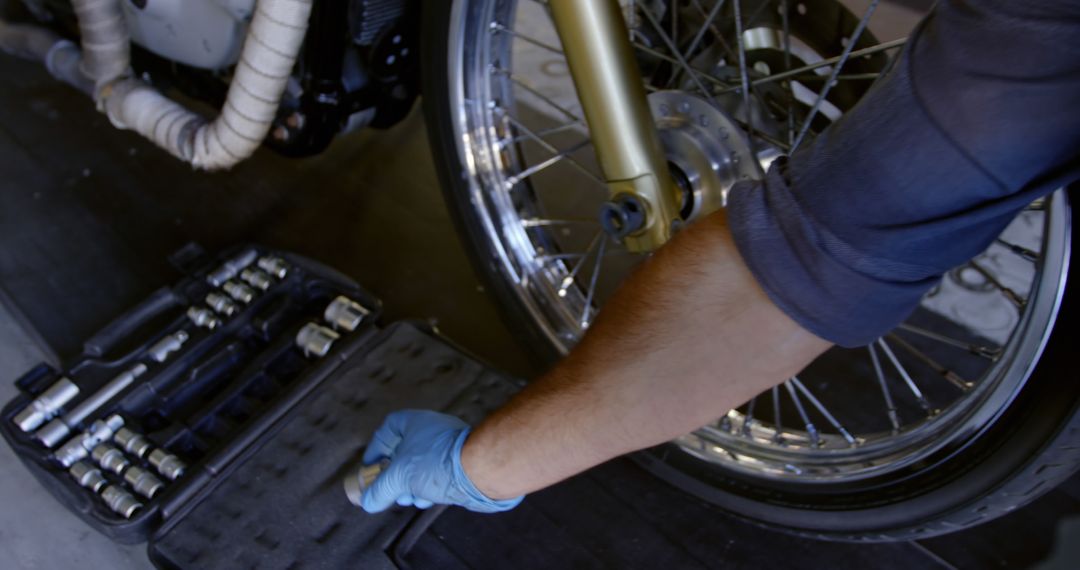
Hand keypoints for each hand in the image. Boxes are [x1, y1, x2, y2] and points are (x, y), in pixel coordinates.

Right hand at [360, 410, 523, 512]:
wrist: (481, 471)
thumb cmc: (437, 464)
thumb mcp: (399, 478)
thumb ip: (379, 490)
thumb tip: (368, 501)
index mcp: (416, 423)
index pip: (389, 428)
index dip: (376, 447)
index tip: (371, 466)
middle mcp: (433, 431)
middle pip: (404, 452)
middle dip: (395, 475)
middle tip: (391, 489)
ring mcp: (448, 447)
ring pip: (421, 466)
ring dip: (411, 485)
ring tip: (410, 498)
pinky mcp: (461, 463)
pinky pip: (438, 475)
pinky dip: (429, 487)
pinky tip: (428, 499)